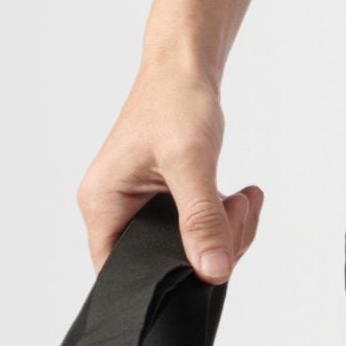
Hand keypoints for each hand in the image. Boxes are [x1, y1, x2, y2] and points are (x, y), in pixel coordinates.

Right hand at [79, 64, 263, 280]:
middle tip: (235, 212)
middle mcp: (115, 208)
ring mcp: (140, 206)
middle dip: (210, 247)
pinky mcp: (165, 200)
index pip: (118, 272)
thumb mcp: (190, 161)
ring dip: (225, 231)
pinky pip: (197, 228)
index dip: (162, 280)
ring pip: (187, 248)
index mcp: (102, 203)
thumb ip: (201, 219)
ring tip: (243, 198)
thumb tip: (214, 271)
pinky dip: (225, 219)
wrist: (186, 65)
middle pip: (162, 263)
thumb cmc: (175, 99)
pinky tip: (242, 196)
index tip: (207, 263)